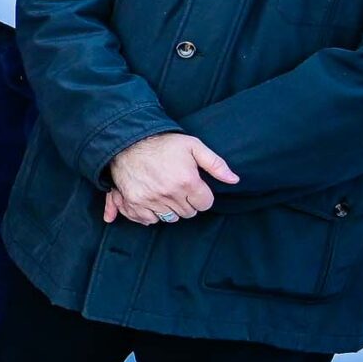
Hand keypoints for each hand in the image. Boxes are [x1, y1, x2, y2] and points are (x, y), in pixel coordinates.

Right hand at [103, 131, 236, 226]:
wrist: (128, 141)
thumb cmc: (163, 143)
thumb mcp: (193, 146)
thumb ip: (216, 164)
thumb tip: (234, 180)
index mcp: (188, 181)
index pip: (205, 204)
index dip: (202, 196)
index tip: (194, 187)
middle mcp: (170, 194)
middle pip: (188, 213)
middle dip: (187, 202)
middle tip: (178, 188)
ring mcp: (151, 199)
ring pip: (170, 218)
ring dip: (170, 209)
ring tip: (165, 194)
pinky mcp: (135, 202)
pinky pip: (149, 220)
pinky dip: (151, 214)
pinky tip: (152, 202)